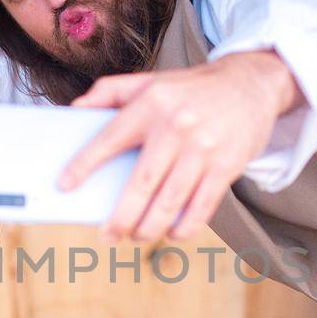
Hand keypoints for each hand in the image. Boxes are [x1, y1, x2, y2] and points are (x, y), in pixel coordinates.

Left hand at [62, 50, 301, 242]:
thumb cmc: (191, 89)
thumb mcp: (150, 80)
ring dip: (149, 229)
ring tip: (136, 237)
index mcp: (151, 104)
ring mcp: (203, 148)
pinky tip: (172, 234)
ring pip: (170, 202)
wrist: (251, 83)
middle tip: (108, 235)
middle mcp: (176, 126)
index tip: (64, 186)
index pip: (110, 138)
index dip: (84, 164)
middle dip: (121, 218)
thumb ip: (109, 91)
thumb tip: (74, 110)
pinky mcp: (226, 166)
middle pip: (141, 184)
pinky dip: (184, 228)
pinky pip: (201, 208)